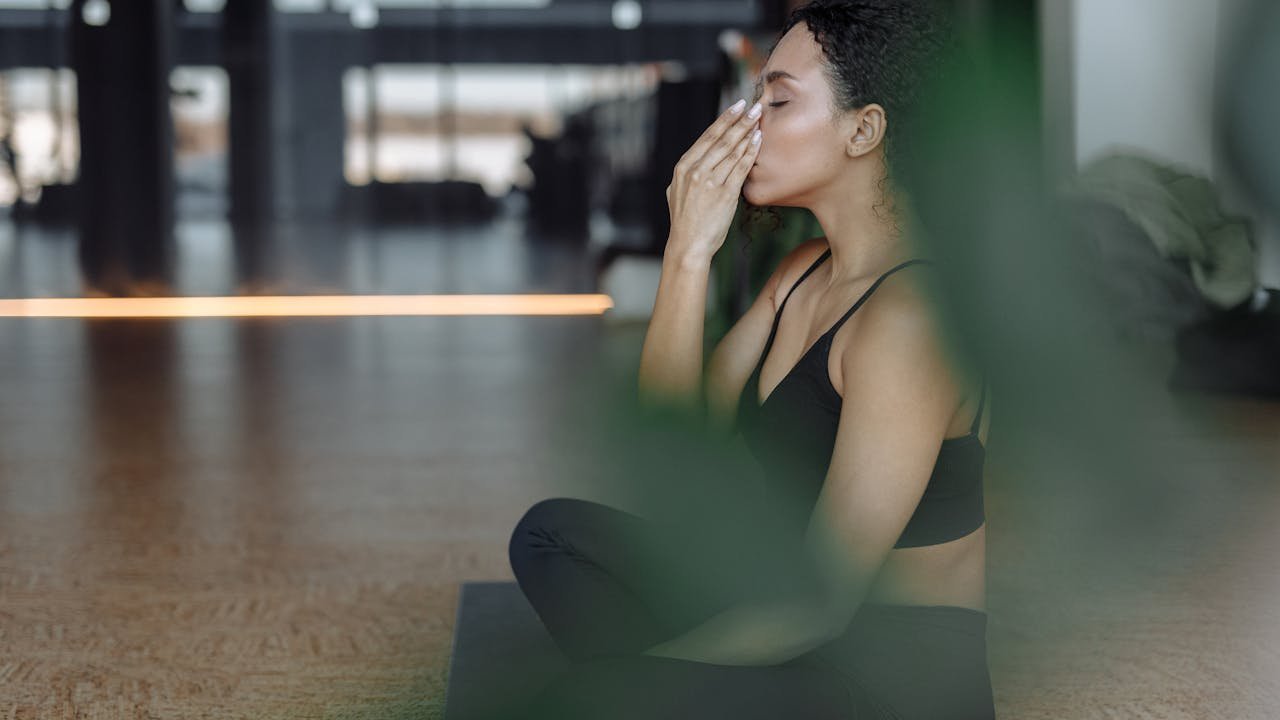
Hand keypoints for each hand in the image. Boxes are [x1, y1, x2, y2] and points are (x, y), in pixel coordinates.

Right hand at [665, 98, 763, 263]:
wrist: (688, 245)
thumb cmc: (685, 221)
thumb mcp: (676, 192)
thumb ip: (687, 175)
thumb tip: (694, 161)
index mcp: (683, 167)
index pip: (707, 137)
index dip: (724, 120)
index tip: (738, 107)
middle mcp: (695, 171)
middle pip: (722, 139)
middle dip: (740, 120)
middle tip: (755, 105)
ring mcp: (709, 181)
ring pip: (732, 150)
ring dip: (748, 132)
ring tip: (760, 119)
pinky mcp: (724, 194)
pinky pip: (740, 168)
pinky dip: (750, 152)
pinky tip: (759, 140)